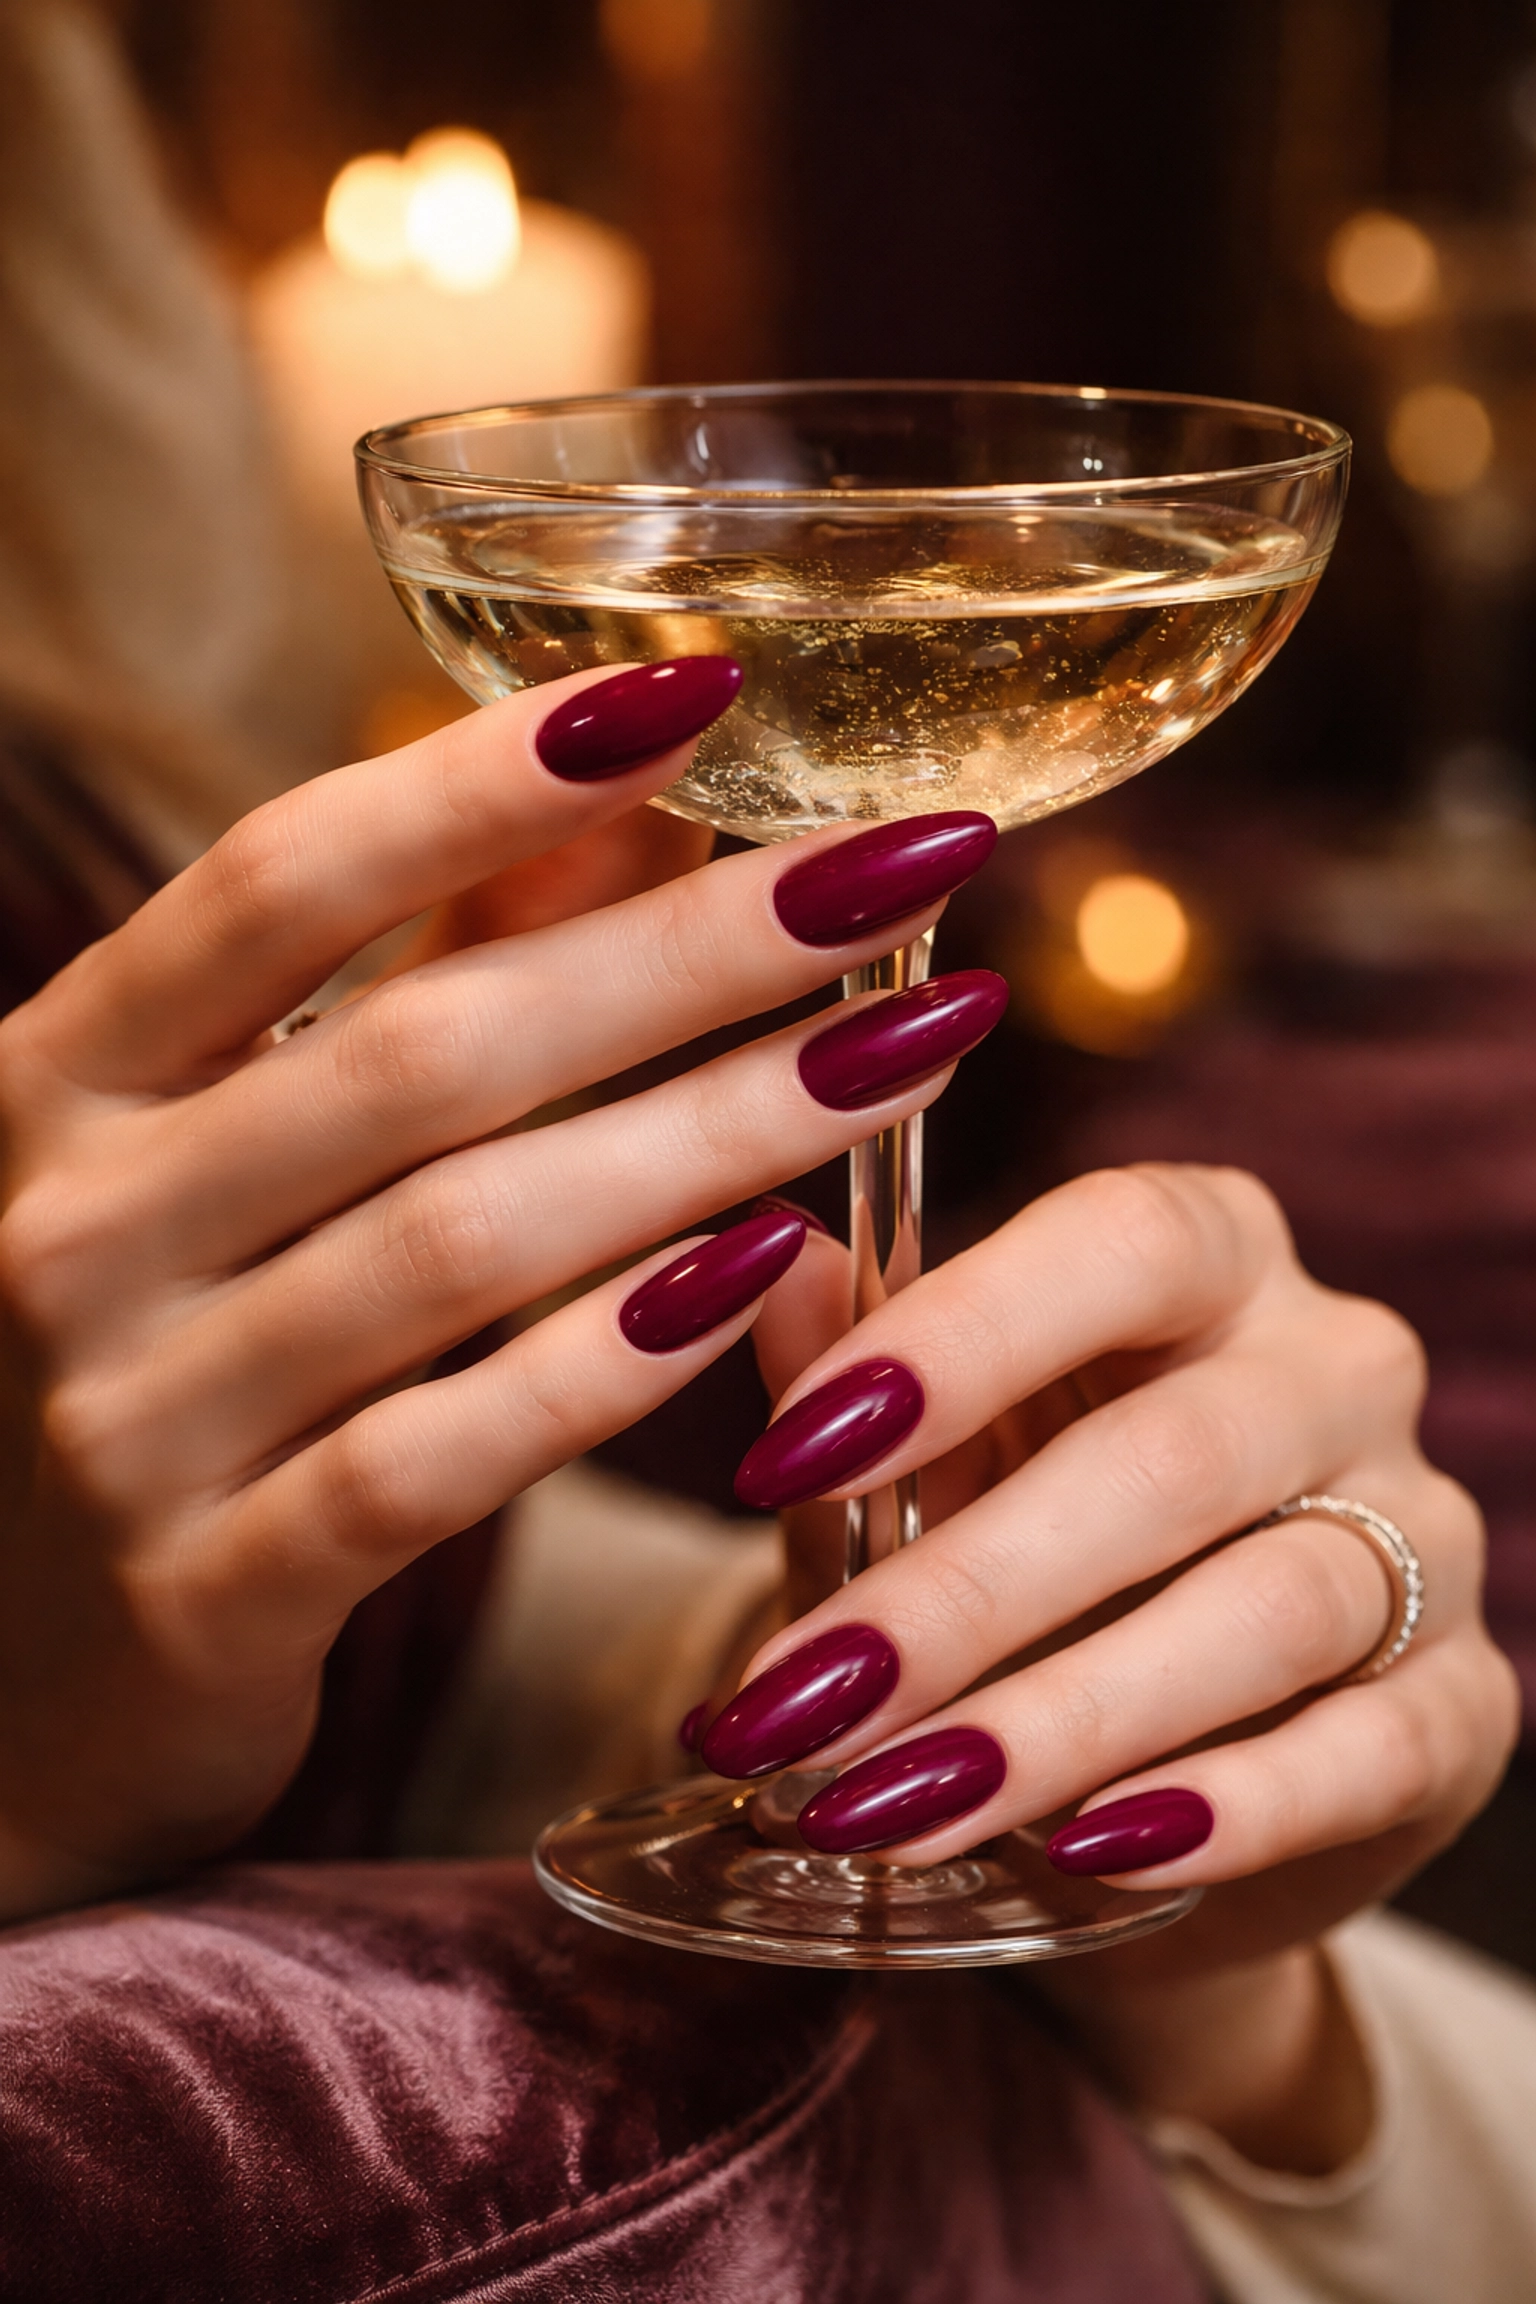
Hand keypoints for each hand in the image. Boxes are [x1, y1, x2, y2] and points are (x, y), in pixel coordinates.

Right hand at [0, 659, 1001, 1919]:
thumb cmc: (158, 1345)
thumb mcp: (230, 1139)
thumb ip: (416, 972)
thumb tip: (630, 799)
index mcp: (63, 1074)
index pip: (278, 881)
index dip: (484, 782)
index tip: (696, 691)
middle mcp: (69, 1227)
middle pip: (420, 1054)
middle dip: (685, 953)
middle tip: (896, 872)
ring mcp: (126, 1421)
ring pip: (457, 1247)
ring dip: (706, 1136)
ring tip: (900, 1054)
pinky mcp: (204, 1596)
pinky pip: (433, 1463)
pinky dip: (608, 1365)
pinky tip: (773, 1273)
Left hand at [713, 1164, 1516, 2163]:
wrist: (1130, 1781)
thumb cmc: (1007, 1562)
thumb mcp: (910, 1466)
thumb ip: (849, 1373)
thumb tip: (773, 1264)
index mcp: (1211, 1253)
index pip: (1121, 1239)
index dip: (960, 1337)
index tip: (785, 1455)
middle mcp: (1338, 1364)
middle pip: (1178, 1452)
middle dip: (971, 1588)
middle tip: (803, 1700)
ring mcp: (1422, 1530)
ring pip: (1273, 1604)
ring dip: (1065, 1717)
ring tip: (894, 1803)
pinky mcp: (1460, 1704)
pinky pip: (1368, 1749)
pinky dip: (1225, 1807)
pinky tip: (1088, 1852)